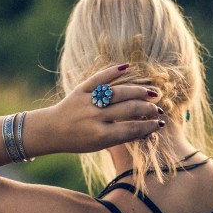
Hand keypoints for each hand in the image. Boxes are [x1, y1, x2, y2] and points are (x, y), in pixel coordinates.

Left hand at [31, 64, 164, 154]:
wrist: (51, 130)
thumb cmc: (80, 140)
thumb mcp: (100, 145)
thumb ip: (121, 136)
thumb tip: (147, 130)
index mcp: (100, 136)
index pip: (132, 129)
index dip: (149, 126)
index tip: (160, 124)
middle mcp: (95, 118)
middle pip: (129, 109)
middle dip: (148, 109)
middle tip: (158, 109)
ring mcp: (88, 102)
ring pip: (118, 92)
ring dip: (138, 91)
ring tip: (152, 93)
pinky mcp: (81, 89)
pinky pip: (99, 77)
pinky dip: (113, 70)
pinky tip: (128, 66)